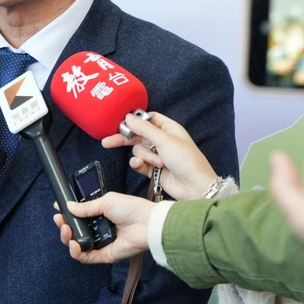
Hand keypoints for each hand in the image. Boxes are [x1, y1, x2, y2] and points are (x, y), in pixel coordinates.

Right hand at [53, 192, 155, 263]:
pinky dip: (77, 252)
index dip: (67, 216)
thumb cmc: (132, 208)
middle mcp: (100, 230)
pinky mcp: (105, 255)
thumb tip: (68, 206)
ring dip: (68, 239)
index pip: (79, 218)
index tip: (59, 211)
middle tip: (60, 221)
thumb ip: (86, 206)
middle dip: (64, 227)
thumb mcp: (106, 201)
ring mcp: (102, 244)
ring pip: (78, 246)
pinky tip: (74, 243)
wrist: (147, 223)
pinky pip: (86, 258)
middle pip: (76, 233)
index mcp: (101, 216)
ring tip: (66, 230)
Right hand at [99, 111, 218, 200]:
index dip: (136, 121)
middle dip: (125, 139)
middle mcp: (163, 140)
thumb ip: (144, 129)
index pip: (148, 119)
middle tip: (108, 142)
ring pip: (139, 151)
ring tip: (158, 163)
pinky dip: (139, 165)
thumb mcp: (165, 140)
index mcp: (169, 129)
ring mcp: (158, 155)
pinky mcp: (154, 169)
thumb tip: (128, 117)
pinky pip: (139, 163)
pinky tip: (141, 166)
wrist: (194, 186)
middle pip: (138, 135)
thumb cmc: (187, 160)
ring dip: (145, 156)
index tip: (122, 123)